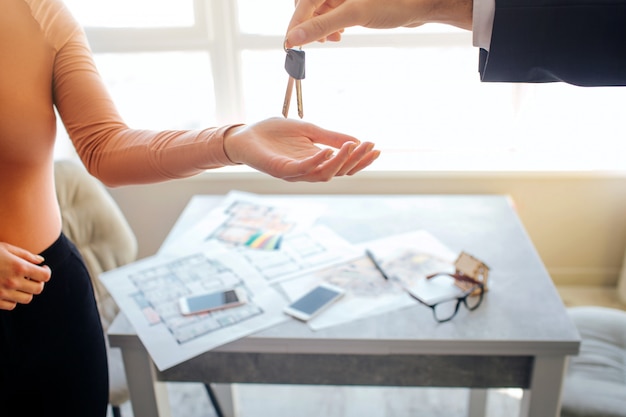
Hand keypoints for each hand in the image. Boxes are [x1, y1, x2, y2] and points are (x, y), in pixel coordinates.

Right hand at [0, 242, 51, 309]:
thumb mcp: (6, 248)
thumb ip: (26, 255)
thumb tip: (41, 261)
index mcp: (18, 267)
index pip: (44, 276)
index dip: (46, 272)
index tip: (43, 269)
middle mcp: (12, 281)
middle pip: (38, 289)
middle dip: (38, 282)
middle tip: (33, 276)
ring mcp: (3, 293)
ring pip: (27, 299)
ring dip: (27, 291)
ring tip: (22, 283)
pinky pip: (12, 305)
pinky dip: (14, 299)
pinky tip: (9, 290)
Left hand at [223, 117, 379, 181]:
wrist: (246, 135)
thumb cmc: (274, 133)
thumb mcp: (309, 130)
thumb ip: (331, 136)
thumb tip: (356, 141)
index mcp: (316, 162)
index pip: (343, 166)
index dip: (360, 159)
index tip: (376, 147)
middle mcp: (308, 171)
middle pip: (339, 172)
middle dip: (356, 160)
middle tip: (369, 146)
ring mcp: (295, 173)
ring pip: (324, 174)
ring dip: (340, 161)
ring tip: (353, 146)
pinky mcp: (281, 170)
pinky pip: (303, 170)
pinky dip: (316, 162)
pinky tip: (328, 151)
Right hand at [285, 0, 472, 47]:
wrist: (418, 5)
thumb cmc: (392, 4)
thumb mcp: (353, 15)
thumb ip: (322, 25)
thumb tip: (294, 38)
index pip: (302, 5)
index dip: (294, 26)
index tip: (289, 46)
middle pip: (307, 8)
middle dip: (308, 27)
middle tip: (315, 44)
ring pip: (319, 13)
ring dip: (321, 29)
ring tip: (333, 40)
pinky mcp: (351, 4)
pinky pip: (331, 15)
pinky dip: (332, 27)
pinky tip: (340, 35)